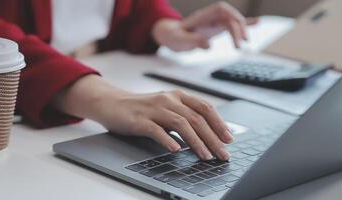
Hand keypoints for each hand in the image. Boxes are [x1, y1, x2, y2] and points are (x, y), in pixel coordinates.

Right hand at [98, 90, 232, 160]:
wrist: (112, 103)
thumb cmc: (143, 108)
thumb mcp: (167, 108)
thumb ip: (184, 116)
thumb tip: (208, 133)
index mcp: (178, 96)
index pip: (204, 108)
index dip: (219, 123)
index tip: (229, 139)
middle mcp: (168, 100)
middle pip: (196, 118)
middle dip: (212, 138)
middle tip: (222, 154)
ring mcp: (153, 109)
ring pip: (180, 124)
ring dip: (196, 142)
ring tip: (205, 156)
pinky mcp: (139, 120)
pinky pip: (156, 130)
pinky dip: (168, 140)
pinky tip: (176, 150)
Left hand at [152, 2, 257, 50]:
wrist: (171, 36)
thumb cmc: (174, 36)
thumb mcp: (180, 40)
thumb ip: (193, 41)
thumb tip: (209, 45)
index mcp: (202, 16)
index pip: (221, 9)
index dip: (232, 16)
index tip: (238, 28)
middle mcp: (211, 17)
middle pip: (230, 17)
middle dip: (238, 28)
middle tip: (241, 44)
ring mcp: (215, 22)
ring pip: (233, 22)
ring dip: (241, 30)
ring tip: (246, 42)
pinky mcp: (216, 29)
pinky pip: (232, 26)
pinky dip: (244, 24)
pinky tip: (257, 23)